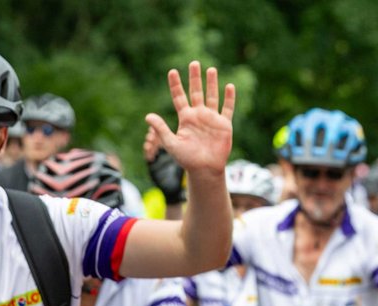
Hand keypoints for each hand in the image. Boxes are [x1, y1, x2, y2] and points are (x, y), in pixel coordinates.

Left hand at [145, 61, 234, 177]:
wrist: (204, 170)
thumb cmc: (186, 159)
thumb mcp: (171, 143)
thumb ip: (161, 129)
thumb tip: (148, 116)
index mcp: (185, 118)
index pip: (179, 97)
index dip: (175, 85)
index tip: (172, 71)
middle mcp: (198, 115)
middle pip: (196, 92)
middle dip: (194, 78)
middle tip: (193, 63)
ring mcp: (211, 118)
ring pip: (212, 96)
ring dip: (211, 84)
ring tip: (210, 69)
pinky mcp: (224, 124)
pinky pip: (227, 108)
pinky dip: (229, 98)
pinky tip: (229, 86)